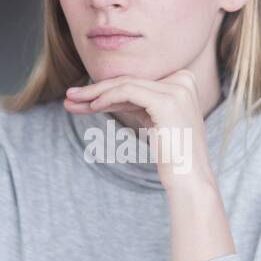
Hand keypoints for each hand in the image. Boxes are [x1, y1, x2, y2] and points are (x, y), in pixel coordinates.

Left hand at [64, 69, 234, 260]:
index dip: (107, 89)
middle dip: (96, 90)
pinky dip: (107, 97)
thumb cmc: (171, 157)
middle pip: (129, 82)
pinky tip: (92, 107)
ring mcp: (178, 89)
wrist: (189, 179)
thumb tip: (102, 95)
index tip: (82, 99)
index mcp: (184, 82)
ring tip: (71, 101)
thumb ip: (136, 104)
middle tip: (71, 96)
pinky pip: (128, 92)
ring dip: (94, 93)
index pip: (136, 82)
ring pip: (125, 85)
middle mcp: (184, 80)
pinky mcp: (167, 101)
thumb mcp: (152, 121)